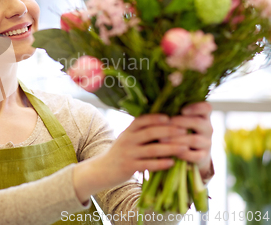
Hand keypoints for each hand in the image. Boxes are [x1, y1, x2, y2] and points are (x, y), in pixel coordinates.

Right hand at [73, 114, 188, 202]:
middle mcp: (127, 140)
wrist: (102, 169)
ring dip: (170, 148)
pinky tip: (172, 163)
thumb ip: (141, 132)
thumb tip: (164, 123)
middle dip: (169, 131)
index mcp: (128, 131)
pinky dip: (161, 163)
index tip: (171, 117)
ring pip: (152, 149)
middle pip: (150, 132)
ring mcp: (128, 153)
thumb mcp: (127, 138)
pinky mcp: (129, 167)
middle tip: (185, 130)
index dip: (156, 118)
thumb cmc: (120, 152)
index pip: (142, 120)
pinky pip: (148, 164)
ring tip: (184, 147)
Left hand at [163, 102, 212, 179]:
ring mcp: (207, 143)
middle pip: (198, 122)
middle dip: (179, 122)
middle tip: (165, 123)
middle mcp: (207, 128)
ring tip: (161, 139)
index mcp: (202, 116)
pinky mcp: (204, 157)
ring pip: (194, 140)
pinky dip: (182, 154)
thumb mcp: (177, 121)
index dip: (196, 107)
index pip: (206, 107)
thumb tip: (156, 105)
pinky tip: (171, 152)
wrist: (188, 154)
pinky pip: (195, 156)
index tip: (182, 110)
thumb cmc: (177, 131)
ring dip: (176, 139)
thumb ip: (171, 113)